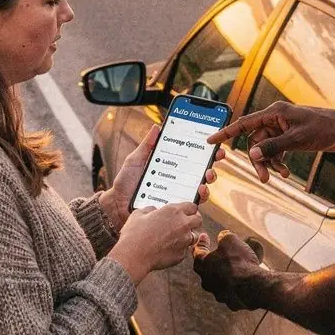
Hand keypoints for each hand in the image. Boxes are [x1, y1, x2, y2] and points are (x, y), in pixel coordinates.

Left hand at [106, 126, 224, 227]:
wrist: (118, 204)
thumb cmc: (126, 182)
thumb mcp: (135, 160)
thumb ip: (147, 146)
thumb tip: (157, 127)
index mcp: (170, 166)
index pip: (190, 156)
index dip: (203, 149)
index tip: (212, 141)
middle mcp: (177, 180)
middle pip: (201, 169)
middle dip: (213, 161)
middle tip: (216, 156)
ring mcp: (179, 194)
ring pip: (202, 186)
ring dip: (210, 179)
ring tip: (208, 175)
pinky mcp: (177, 208)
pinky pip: (193, 203)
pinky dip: (201, 196)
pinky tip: (200, 190)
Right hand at [111, 202, 201, 284]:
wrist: (134, 255)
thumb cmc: (134, 233)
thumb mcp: (139, 214)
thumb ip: (150, 209)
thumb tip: (153, 211)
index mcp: (173, 211)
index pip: (192, 206)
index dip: (189, 209)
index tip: (186, 211)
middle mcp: (182, 224)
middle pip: (198, 220)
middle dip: (193, 220)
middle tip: (185, 223)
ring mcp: (184, 241)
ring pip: (194, 236)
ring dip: (187, 235)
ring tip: (175, 237)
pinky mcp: (181, 255)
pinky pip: (184, 250)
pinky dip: (179, 249)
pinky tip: (168, 249)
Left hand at [193, 231, 264, 310]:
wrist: (252, 286)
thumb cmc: (239, 262)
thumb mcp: (231, 241)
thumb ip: (224, 237)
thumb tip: (223, 236)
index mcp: (203, 264)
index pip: (197, 251)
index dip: (201, 243)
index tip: (204, 237)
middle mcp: (206, 281)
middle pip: (205, 269)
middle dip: (210, 260)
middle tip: (215, 254)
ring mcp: (217, 293)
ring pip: (217, 282)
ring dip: (223, 274)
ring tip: (232, 267)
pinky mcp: (230, 302)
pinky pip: (230, 291)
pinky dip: (234, 285)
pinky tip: (241, 281)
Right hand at [208, 102, 334, 182]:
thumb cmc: (324, 128)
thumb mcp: (297, 139)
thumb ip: (274, 147)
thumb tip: (253, 155)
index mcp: (274, 112)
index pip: (244, 123)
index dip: (226, 132)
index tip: (211, 140)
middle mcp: (275, 118)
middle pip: (255, 141)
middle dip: (258, 159)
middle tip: (263, 178)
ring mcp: (282, 128)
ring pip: (265, 148)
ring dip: (270, 163)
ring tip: (281, 175)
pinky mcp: (290, 136)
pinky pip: (276, 150)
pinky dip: (278, 161)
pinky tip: (285, 172)